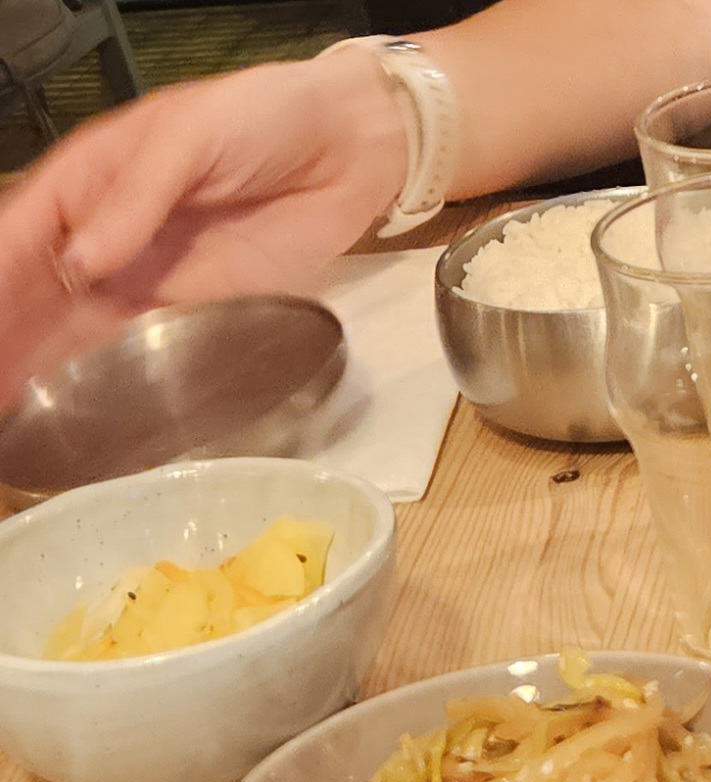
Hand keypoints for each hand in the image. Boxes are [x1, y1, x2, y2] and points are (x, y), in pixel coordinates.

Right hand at [0, 47, 406, 407]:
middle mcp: (107, 230)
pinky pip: (134, 342)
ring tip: (10, 400)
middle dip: (9, 328)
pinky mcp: (193, 306)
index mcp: (90, 177)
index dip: (0, 279)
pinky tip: (69, 398)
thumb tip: (83, 261)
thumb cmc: (259, 119)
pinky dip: (99, 370)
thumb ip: (136, 198)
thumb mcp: (187, 138)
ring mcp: (147, 272)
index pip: (23, 232)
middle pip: (38, 285)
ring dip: (39, 360)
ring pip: (74, 321)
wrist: (343, 150)